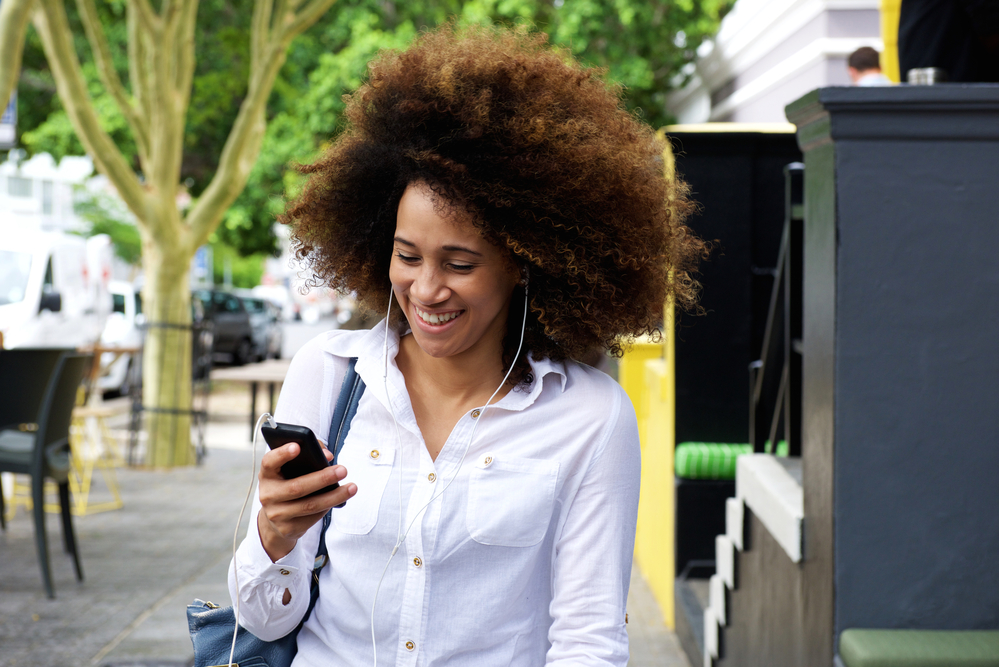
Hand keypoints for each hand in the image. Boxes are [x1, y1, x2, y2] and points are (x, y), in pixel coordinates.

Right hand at [256, 442, 356, 560]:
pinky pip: (313, 517)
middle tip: (343, 470)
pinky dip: (329, 506)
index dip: (282, 454)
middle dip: (322, 478)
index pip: (269, 462)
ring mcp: (276, 514)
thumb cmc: (288, 484)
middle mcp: (268, 495)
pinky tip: (341, 499)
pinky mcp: (288, 529)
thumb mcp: (290, 470)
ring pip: (309, 505)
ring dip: (334, 496)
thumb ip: (308, 455)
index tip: (297, 446)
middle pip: (296, 487)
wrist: (275, 518)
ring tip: (352, 487)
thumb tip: (327, 455)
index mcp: (267, 475)